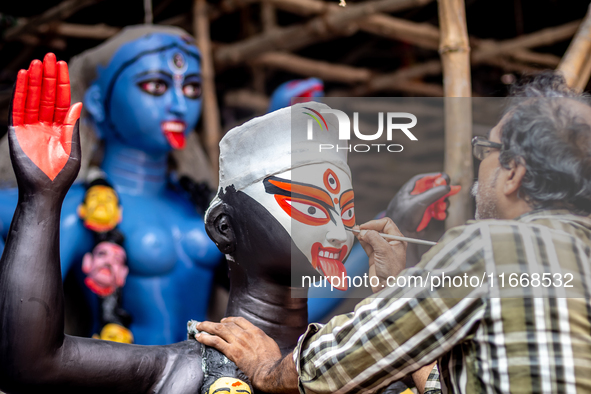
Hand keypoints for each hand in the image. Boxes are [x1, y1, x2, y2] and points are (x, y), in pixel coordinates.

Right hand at [9, 53, 81, 200]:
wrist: (43, 192)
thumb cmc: (61, 176)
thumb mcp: (72, 151)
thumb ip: (72, 127)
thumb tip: (77, 104)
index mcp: (61, 128)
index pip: (61, 100)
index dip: (62, 82)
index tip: (62, 64)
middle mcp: (46, 124)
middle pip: (47, 95)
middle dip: (49, 76)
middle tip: (50, 55)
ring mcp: (31, 127)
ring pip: (33, 98)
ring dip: (35, 80)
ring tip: (38, 62)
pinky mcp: (18, 131)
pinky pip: (19, 108)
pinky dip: (21, 92)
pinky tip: (24, 78)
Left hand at [195, 317, 297, 392]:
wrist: (269, 371)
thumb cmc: (272, 361)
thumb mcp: (270, 344)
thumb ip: (261, 339)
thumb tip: (258, 340)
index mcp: (255, 331)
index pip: (239, 320)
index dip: (229, 319)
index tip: (224, 321)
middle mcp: (245, 334)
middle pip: (226, 324)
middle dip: (214, 323)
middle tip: (205, 323)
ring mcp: (237, 342)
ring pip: (218, 330)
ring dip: (207, 327)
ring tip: (199, 327)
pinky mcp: (232, 352)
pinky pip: (215, 341)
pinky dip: (206, 338)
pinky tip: (199, 337)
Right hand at [355, 217, 406, 292]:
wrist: (387, 286)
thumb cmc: (392, 271)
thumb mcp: (384, 250)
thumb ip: (374, 238)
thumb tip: (364, 231)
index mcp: (397, 239)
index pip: (386, 223)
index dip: (375, 223)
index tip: (365, 227)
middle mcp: (390, 243)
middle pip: (377, 229)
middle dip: (368, 228)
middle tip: (359, 229)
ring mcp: (381, 249)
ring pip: (371, 236)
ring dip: (363, 233)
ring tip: (356, 232)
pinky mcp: (374, 255)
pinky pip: (367, 244)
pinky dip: (361, 240)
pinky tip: (357, 237)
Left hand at [386, 173, 459, 235]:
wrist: (401, 235)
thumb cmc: (404, 216)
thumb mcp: (420, 202)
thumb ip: (435, 193)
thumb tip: (449, 186)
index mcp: (412, 188)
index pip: (426, 178)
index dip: (437, 177)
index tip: (447, 179)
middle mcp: (418, 196)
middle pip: (435, 189)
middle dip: (444, 192)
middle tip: (453, 191)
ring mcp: (423, 206)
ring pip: (439, 200)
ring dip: (443, 203)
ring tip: (440, 208)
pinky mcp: (427, 215)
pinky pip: (439, 211)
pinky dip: (441, 213)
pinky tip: (439, 216)